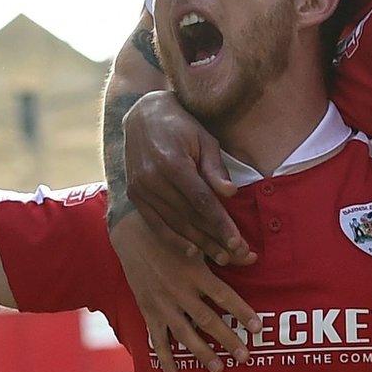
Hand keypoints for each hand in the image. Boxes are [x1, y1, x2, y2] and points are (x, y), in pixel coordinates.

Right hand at [108, 213, 259, 371]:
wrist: (132, 234)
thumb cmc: (173, 235)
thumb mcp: (199, 239)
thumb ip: (227, 252)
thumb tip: (254, 256)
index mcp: (195, 272)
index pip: (224, 296)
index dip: (241, 312)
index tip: (258, 327)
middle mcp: (179, 291)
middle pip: (207, 320)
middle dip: (227, 340)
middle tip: (245, 357)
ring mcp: (162, 304)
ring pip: (185, 334)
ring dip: (202, 353)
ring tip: (219, 369)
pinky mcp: (148, 311)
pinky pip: (158, 340)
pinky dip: (166, 360)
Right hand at [123, 91, 252, 264]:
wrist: (143, 115)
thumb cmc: (181, 125)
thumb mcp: (204, 139)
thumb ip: (215, 168)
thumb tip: (230, 193)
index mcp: (172, 163)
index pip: (202, 201)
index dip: (220, 224)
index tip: (238, 242)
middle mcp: (153, 179)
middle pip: (188, 216)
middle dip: (214, 238)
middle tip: (236, 256)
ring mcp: (140, 188)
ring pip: (173, 223)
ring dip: (198, 243)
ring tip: (220, 257)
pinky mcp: (134, 194)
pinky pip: (155, 223)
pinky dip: (173, 239)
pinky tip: (191, 251)